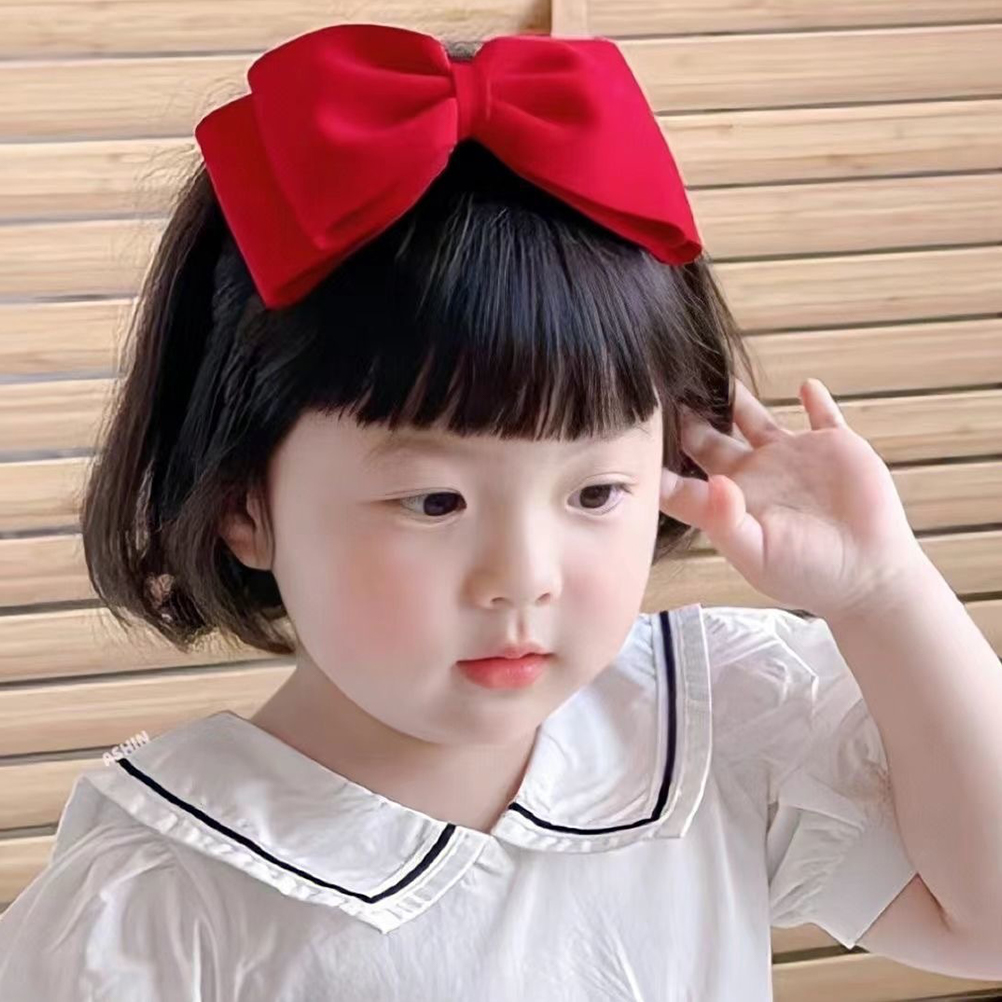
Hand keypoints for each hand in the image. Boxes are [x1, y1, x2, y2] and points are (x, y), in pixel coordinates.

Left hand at [659, 377, 926, 619]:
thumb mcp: (757, 554)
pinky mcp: (833, 447)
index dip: (656, 459)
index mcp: (728, 500)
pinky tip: (804, 385)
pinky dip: (814, 398)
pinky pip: (822, 415)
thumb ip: (726, 520)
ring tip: (714, 372)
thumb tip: (713, 483)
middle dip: (686, 416)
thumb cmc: (807, 576)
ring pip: (754, 418)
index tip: (634, 432)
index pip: (681, 477)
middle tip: (662, 386)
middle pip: (708, 437)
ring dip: (735, 397)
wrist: (868, 579)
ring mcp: (792, 458)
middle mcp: (754, 474)